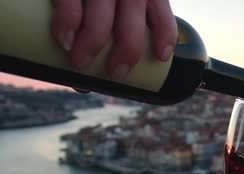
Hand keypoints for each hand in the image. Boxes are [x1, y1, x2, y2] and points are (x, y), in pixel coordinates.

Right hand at [50, 0, 177, 79]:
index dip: (165, 35)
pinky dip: (66, 24)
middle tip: (116, 72)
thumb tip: (88, 82)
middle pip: (132, 20)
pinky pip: (69, 2)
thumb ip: (113, 24)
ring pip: (101, 16)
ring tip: (80, 63)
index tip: (161, 57)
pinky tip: (64, 41)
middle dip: (127, 50)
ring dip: (92, 44)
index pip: (160, 11)